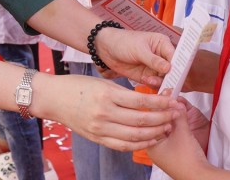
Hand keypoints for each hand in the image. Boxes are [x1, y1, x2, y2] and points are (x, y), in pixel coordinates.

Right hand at [40, 73, 176, 152]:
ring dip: (155, 132)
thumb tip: (149, 99)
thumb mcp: (102, 83)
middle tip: (176, 113)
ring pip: (135, 136)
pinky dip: (140, 144)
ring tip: (167, 126)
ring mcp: (100, 129)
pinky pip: (123, 145)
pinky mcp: (97, 138)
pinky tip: (151, 139)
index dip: (161, 102)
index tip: (173, 99)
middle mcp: (104, 114)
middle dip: (163, 117)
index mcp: (107, 95)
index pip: (142, 101)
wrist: (53, 98)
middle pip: (142, 120)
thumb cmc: (78, 86)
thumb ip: (123, 93)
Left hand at [95, 28, 173, 87]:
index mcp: (163, 44)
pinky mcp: (147, 77)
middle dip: (171, 78)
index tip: (178, 76)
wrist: (106, 49)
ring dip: (161, 83)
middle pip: (173, 71)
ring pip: (165, 79)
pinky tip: (147, 82)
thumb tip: (169, 68)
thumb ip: (154, 59)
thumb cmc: (123, 42)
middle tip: (168, 84)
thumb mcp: (139, 49)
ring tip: (150, 80)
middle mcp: (162, 57)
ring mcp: (155, 68)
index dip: (178, 66)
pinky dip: (153, 86)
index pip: (176, 56)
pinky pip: (155, 85)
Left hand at [146, 99, 212, 177]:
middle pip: (157, 122)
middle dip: (165, 109)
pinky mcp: (171, 151)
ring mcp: (162, 150)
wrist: (200, 176)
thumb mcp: (182, 133)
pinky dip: (174, 125)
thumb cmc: (188, 159)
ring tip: (177, 104)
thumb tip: (175, 101)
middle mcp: (153, 147)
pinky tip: (179, 117)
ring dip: (171, 116)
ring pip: (164, 128)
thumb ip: (178, 115)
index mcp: (150, 144)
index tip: (166, 94)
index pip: (152, 119)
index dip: (160, 105)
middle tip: (171, 95)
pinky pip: (170, 134)